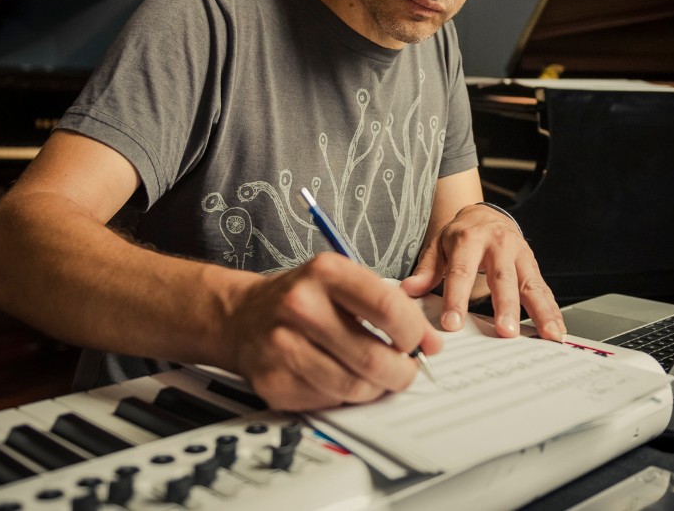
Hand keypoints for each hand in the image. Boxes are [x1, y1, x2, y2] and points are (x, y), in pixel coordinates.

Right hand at [215, 253, 441, 410]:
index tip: (419, 342)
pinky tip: (340, 379)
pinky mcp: (273, 381)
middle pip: (373, 357)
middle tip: (405, 371)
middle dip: (402, 372)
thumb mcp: (345, 283)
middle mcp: (300, 305)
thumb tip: (431, 343)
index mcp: (325, 272)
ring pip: (354, 387)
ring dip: (376, 388)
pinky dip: (345, 397)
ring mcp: (282, 346)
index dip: (414, 333)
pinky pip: (329, 401)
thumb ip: (391, 307)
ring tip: (375, 377)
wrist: (242, 317)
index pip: (388, 308)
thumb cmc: (304, 298)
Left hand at [402, 203, 565, 342]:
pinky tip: (557, 329)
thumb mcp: (438, 245)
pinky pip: (544, 289)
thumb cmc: (461, 235)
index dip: (456, 298)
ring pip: (531, 284)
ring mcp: (520, 255)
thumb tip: (409, 290)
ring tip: (548, 334)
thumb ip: (426, 270)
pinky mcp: (533, 266)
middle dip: (505, 306)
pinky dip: (552, 311)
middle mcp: (499, 244)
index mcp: (470, 239)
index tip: (452, 324)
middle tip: (505, 332)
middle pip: (502, 278)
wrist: (487, 215)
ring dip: (541, 311)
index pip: (461, 271)